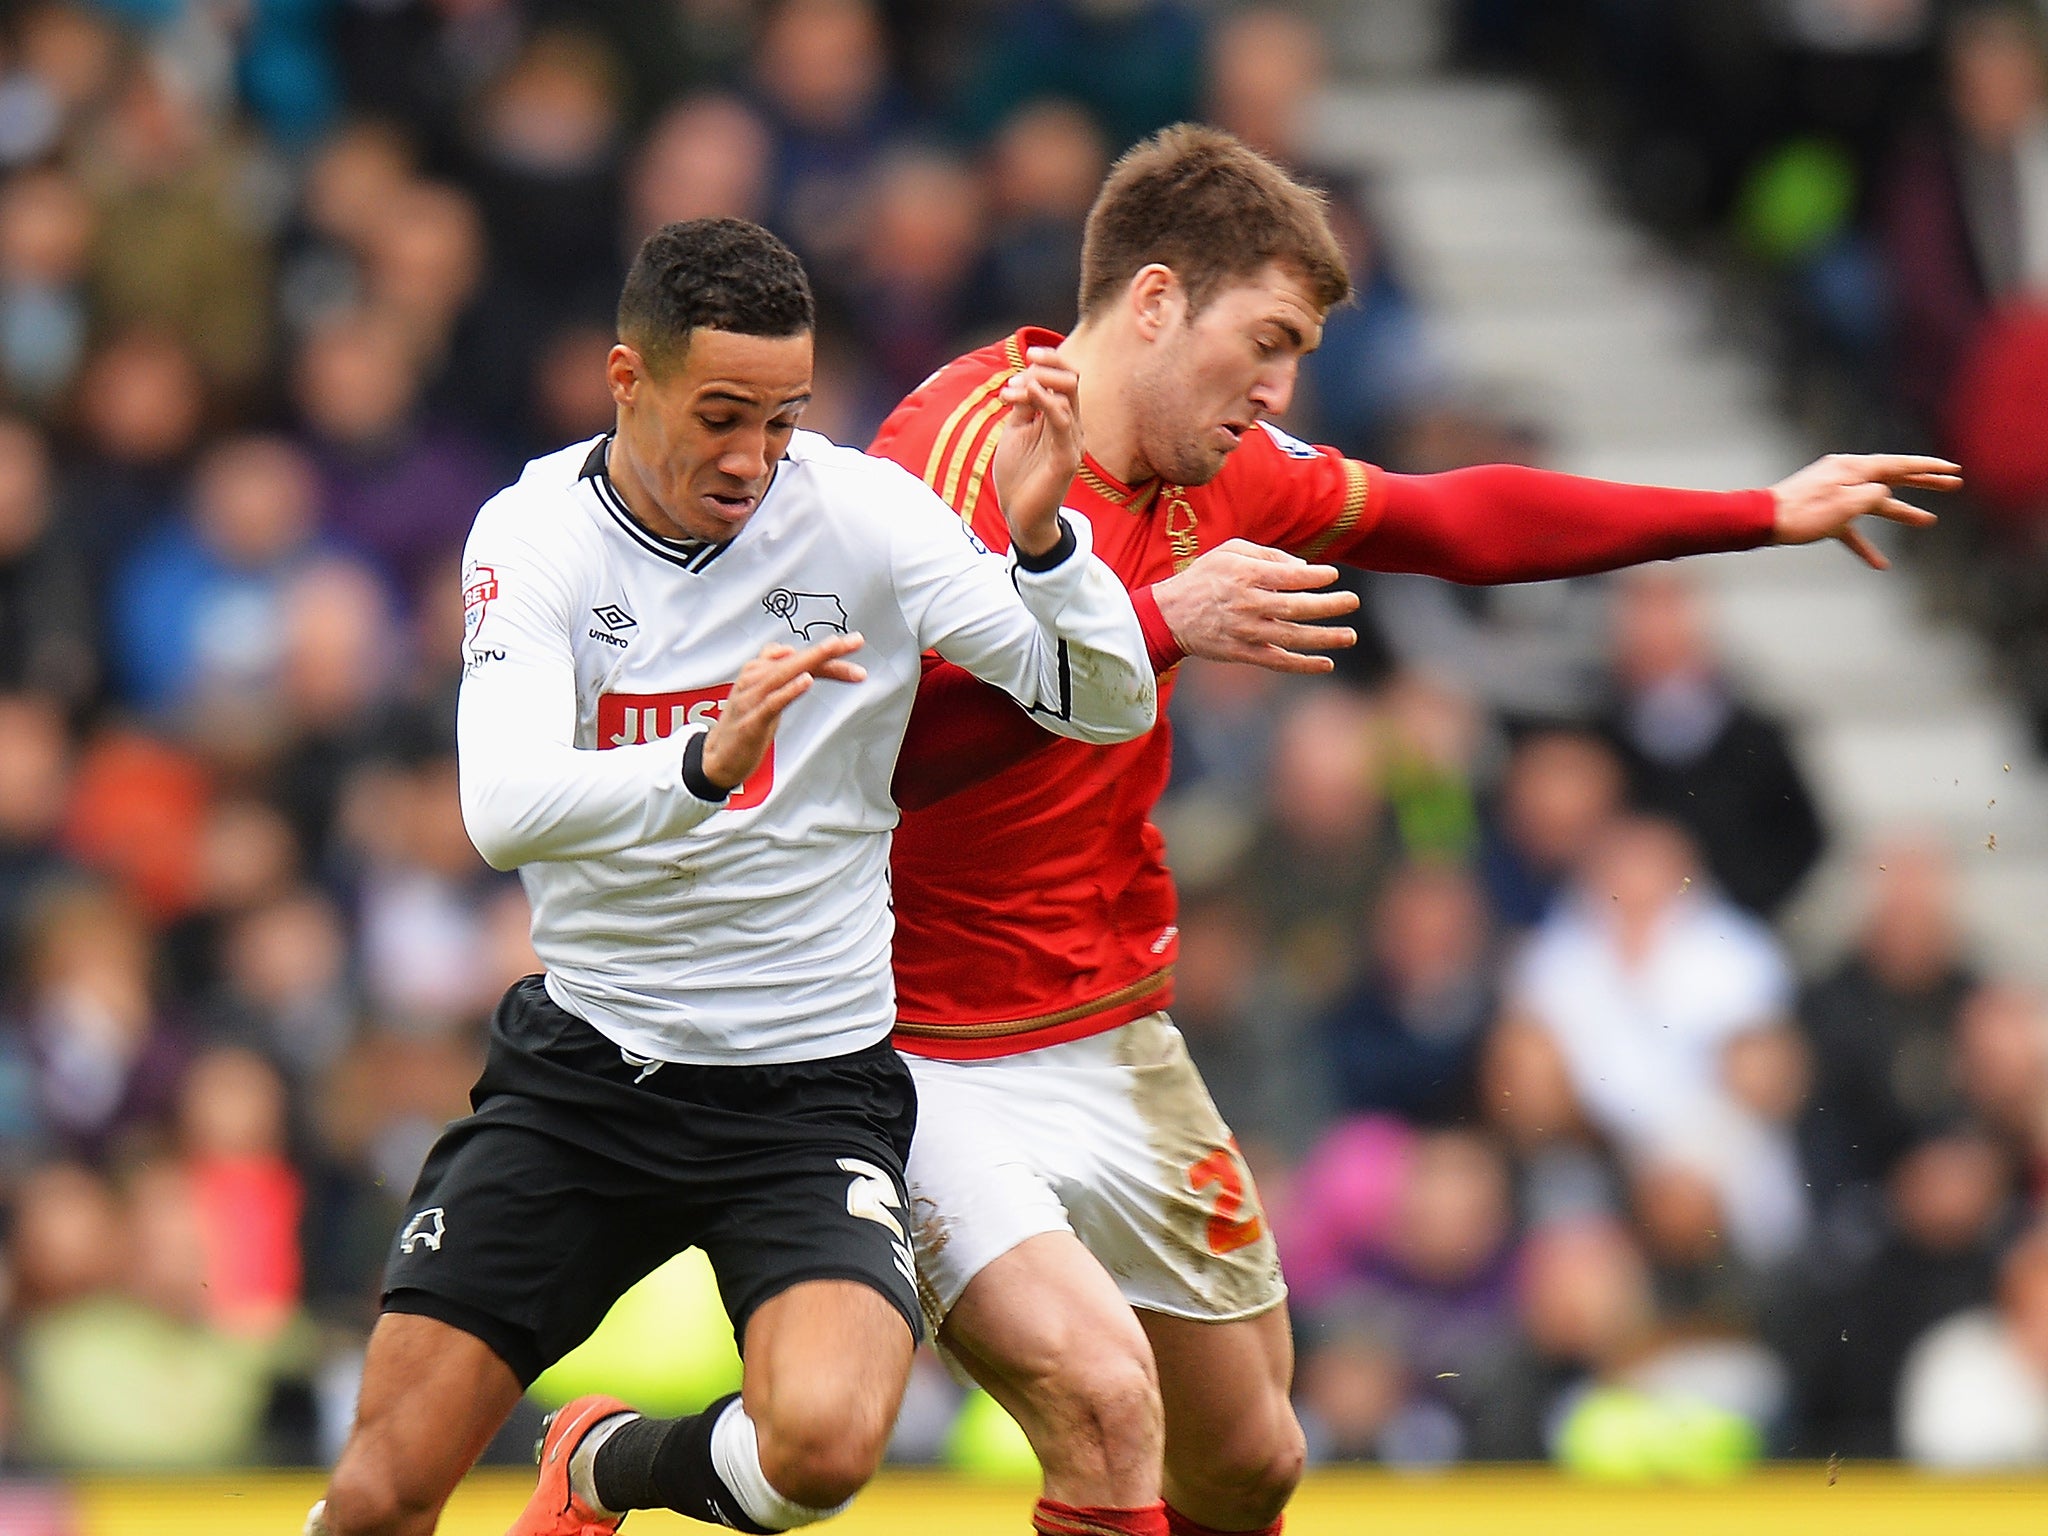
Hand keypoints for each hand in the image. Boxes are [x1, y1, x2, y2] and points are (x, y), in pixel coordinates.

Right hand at [700, 634, 865, 789]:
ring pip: (784, 673)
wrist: (716, 759)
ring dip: (811, 661)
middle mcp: (754, 679)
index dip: (828, 653)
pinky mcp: (751, 721)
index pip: (799, 657)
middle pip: (795, 660)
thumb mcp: (760, 694)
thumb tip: (788, 650)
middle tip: (854, 642)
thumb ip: (775, 672)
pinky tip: (805, 681)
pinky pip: (772, 701)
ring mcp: (751, 699)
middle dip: (827, 650)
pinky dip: (789, 689)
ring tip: (832, 650)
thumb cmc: (742, 725)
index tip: (854, 645)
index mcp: (759, 671)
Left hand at [992, 346, 1082, 558]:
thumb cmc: (1018, 476)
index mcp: (1060, 419)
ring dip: (1038, 384)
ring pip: (1068, 397)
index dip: (1050, 361)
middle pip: (1071, 381)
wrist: (1020, 516)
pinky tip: (1028, 392)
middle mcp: (1072, 427)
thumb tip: (1022, 378)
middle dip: (1048, 366)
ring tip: (1011, 390)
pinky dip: (1046, 402)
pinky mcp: (1067, 458)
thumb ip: (1022, 406)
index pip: (1065, 379)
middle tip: (1021, 369)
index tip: (1028, 354)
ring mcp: (1072, 442)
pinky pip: (1062, 422)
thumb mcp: (1015, 432)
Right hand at [1152, 538, 1359, 673]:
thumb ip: (1266, 554)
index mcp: (1244, 575)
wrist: (1169, 616)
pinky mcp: (1242, 654)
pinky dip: (1303, 665)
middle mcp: (1247, 604)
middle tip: (1353, 601)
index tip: (1332, 576)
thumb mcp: (1229, 552)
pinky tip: (1327, 664)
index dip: (1315, 577)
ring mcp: (1246, 632)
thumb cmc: (1203, 578)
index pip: (1289, 577)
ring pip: (1292, 637)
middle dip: (1329, 605)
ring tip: (1350, 635)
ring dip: (1324, 638)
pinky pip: (1278, 662)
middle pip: (1296, 606)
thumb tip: (1303, 568)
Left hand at [1769, 453, 1960, 568]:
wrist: (1762, 521)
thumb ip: (1873, 496)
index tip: (1952, 470)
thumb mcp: (1846, 504)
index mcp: (1853, 468)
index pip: (1899, 464)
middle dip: (1923, 483)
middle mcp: (1846, 476)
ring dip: (1902, 513)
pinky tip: (1881, 564)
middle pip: (1892, 478)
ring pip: (1875, 503)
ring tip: (1928, 521)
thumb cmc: (1802, 512)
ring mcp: (1835, 495)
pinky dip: (1865, 545)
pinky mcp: (1824, 515)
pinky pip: (1851, 530)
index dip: (1928, 468)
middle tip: (1953, 485)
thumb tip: (1883, 494)